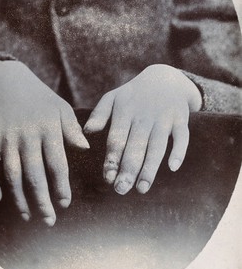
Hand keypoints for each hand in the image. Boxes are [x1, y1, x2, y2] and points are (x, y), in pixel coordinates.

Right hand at [0, 61, 88, 225]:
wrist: (9, 82)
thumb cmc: (41, 99)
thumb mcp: (61, 108)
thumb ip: (72, 129)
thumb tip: (86, 149)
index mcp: (48, 128)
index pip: (57, 164)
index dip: (60, 187)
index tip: (65, 204)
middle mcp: (27, 135)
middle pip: (34, 175)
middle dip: (42, 201)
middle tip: (48, 221)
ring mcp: (7, 137)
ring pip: (12, 174)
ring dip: (18, 198)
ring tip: (27, 215)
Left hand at [84, 64, 201, 194]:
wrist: (164, 78)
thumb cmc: (133, 94)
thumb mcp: (113, 97)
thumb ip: (99, 114)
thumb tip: (86, 132)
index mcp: (125, 111)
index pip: (117, 138)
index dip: (112, 159)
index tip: (108, 178)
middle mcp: (144, 116)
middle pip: (135, 146)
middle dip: (128, 169)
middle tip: (121, 190)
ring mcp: (163, 117)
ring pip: (157, 145)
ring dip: (150, 167)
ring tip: (142, 188)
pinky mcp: (181, 119)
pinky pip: (182, 136)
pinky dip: (179, 151)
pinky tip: (173, 168)